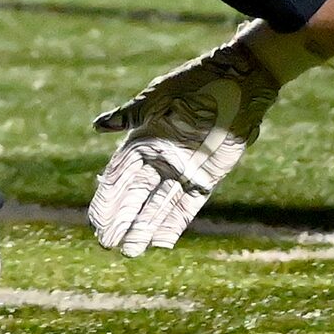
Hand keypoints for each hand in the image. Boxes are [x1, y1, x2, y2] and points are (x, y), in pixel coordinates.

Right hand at [90, 36, 280, 254]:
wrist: (237, 83)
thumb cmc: (194, 84)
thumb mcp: (157, 100)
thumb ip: (129, 117)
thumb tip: (98, 126)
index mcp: (143, 138)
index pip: (119, 175)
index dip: (107, 199)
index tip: (96, 221)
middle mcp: (161, 158)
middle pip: (136, 195)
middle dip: (122, 218)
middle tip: (106, 243)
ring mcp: (183, 170)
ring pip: (158, 205)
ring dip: (144, 227)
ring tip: (129, 250)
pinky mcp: (206, 179)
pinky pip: (187, 206)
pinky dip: (174, 223)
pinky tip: (161, 241)